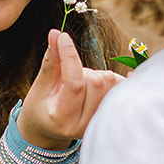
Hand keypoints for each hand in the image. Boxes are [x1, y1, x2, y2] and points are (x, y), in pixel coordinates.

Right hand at [16, 29, 124, 149]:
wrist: (50, 130)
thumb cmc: (42, 107)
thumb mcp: (40, 86)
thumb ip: (51, 61)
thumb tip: (56, 33)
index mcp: (62, 119)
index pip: (74, 84)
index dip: (70, 56)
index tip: (63, 37)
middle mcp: (84, 125)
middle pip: (96, 81)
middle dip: (82, 70)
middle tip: (69, 76)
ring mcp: (101, 122)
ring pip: (110, 82)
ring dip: (96, 75)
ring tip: (82, 85)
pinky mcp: (113, 115)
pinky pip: (123, 87)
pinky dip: (116, 78)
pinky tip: (107, 79)